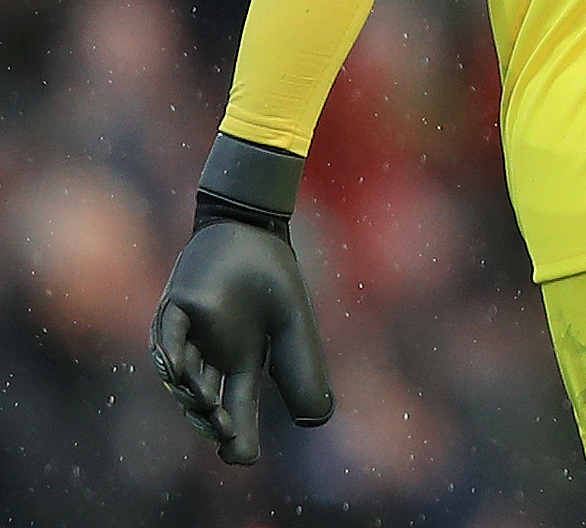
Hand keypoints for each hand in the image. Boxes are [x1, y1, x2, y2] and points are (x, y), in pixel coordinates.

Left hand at [152, 219, 334, 463]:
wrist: (257, 231)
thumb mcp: (295, 330)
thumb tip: (315, 422)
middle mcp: (209, 356)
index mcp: (240, 363)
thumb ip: (303, 371)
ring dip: (192, 394)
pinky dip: (169, 356)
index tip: (242, 458)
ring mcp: (188, 335)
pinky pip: (166, 337)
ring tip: (208, 405)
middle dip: (213, 422)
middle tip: (226, 434)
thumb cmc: (273, 278)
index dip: (238, 434)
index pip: (235, 408)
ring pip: (182, 376)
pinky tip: (178, 371)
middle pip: (205, 400)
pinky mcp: (175, 309)